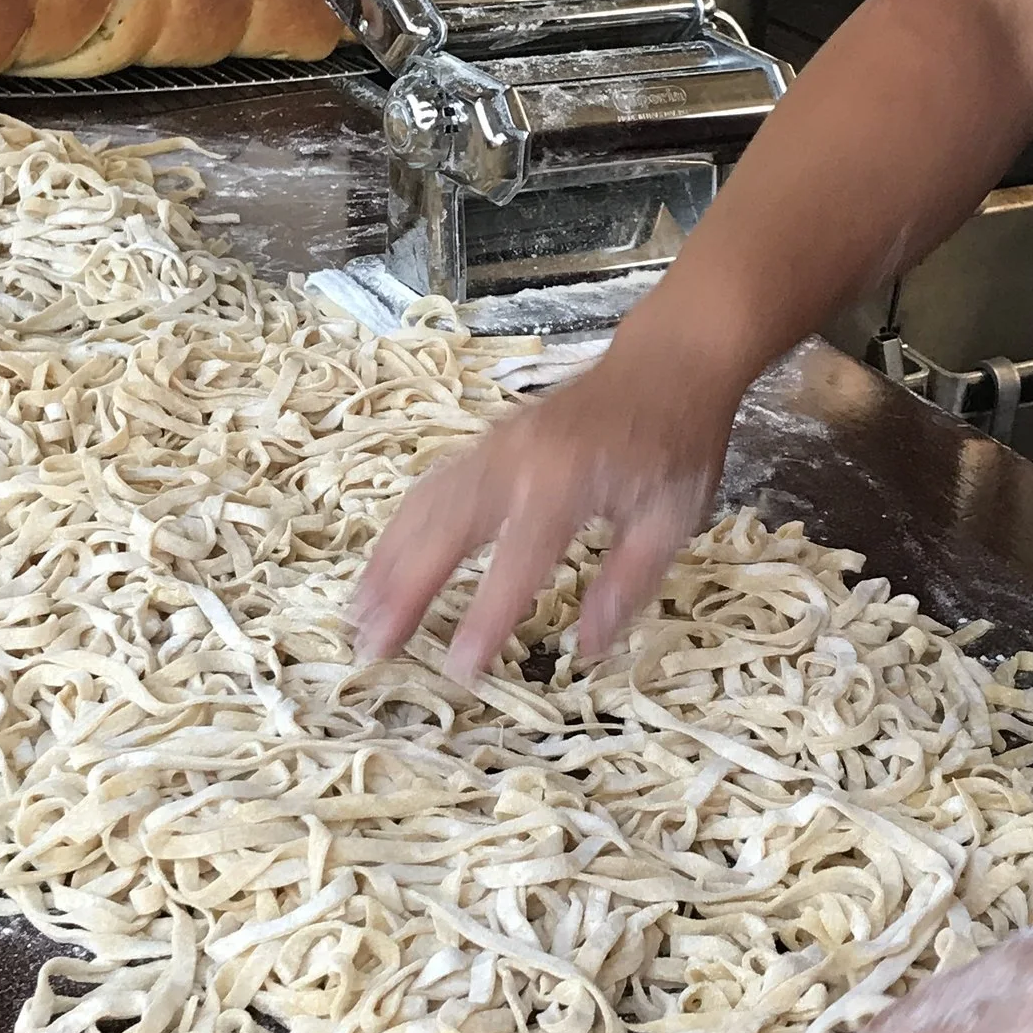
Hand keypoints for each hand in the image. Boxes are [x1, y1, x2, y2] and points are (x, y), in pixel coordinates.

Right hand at [352, 341, 739, 679]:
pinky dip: (400, 529)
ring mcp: (495, 447)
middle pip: (446, 529)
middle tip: (371, 647)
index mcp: (568, 482)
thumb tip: (588, 649)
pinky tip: (382, 565)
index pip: (518, 560)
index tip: (459, 671)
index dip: (486, 617)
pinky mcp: (486, 443)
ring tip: (357, 615)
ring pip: (425, 505)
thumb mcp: (673, 518)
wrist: (666, 362)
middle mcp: (518, 461)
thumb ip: (628, 582)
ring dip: (387, 561)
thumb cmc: (675, 444)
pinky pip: (431, 487)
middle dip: (404, 590)